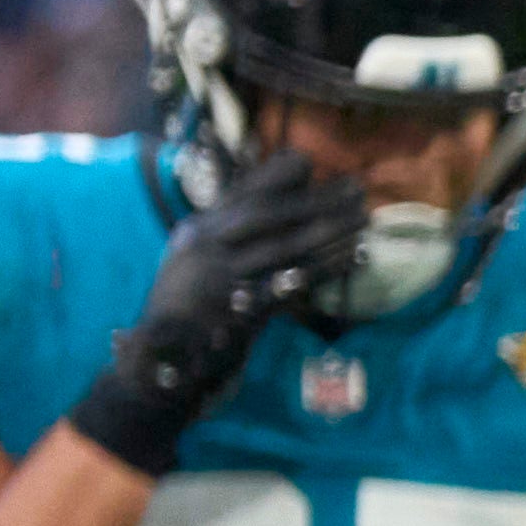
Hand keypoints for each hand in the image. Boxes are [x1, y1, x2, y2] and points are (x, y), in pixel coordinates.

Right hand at [69, 164, 371, 473]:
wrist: (160, 365)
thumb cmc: (190, 308)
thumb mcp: (203, 260)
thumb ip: (234, 229)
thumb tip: (265, 201)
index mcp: (196, 233)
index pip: (239, 196)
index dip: (274, 177)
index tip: (308, 159)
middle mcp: (204, 249)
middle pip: (269, 217)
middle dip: (315, 201)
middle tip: (357, 189)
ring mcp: (220, 281)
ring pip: (285, 248)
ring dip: (330, 232)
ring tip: (365, 220)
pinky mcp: (238, 313)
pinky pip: (291, 286)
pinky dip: (326, 270)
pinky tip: (354, 259)